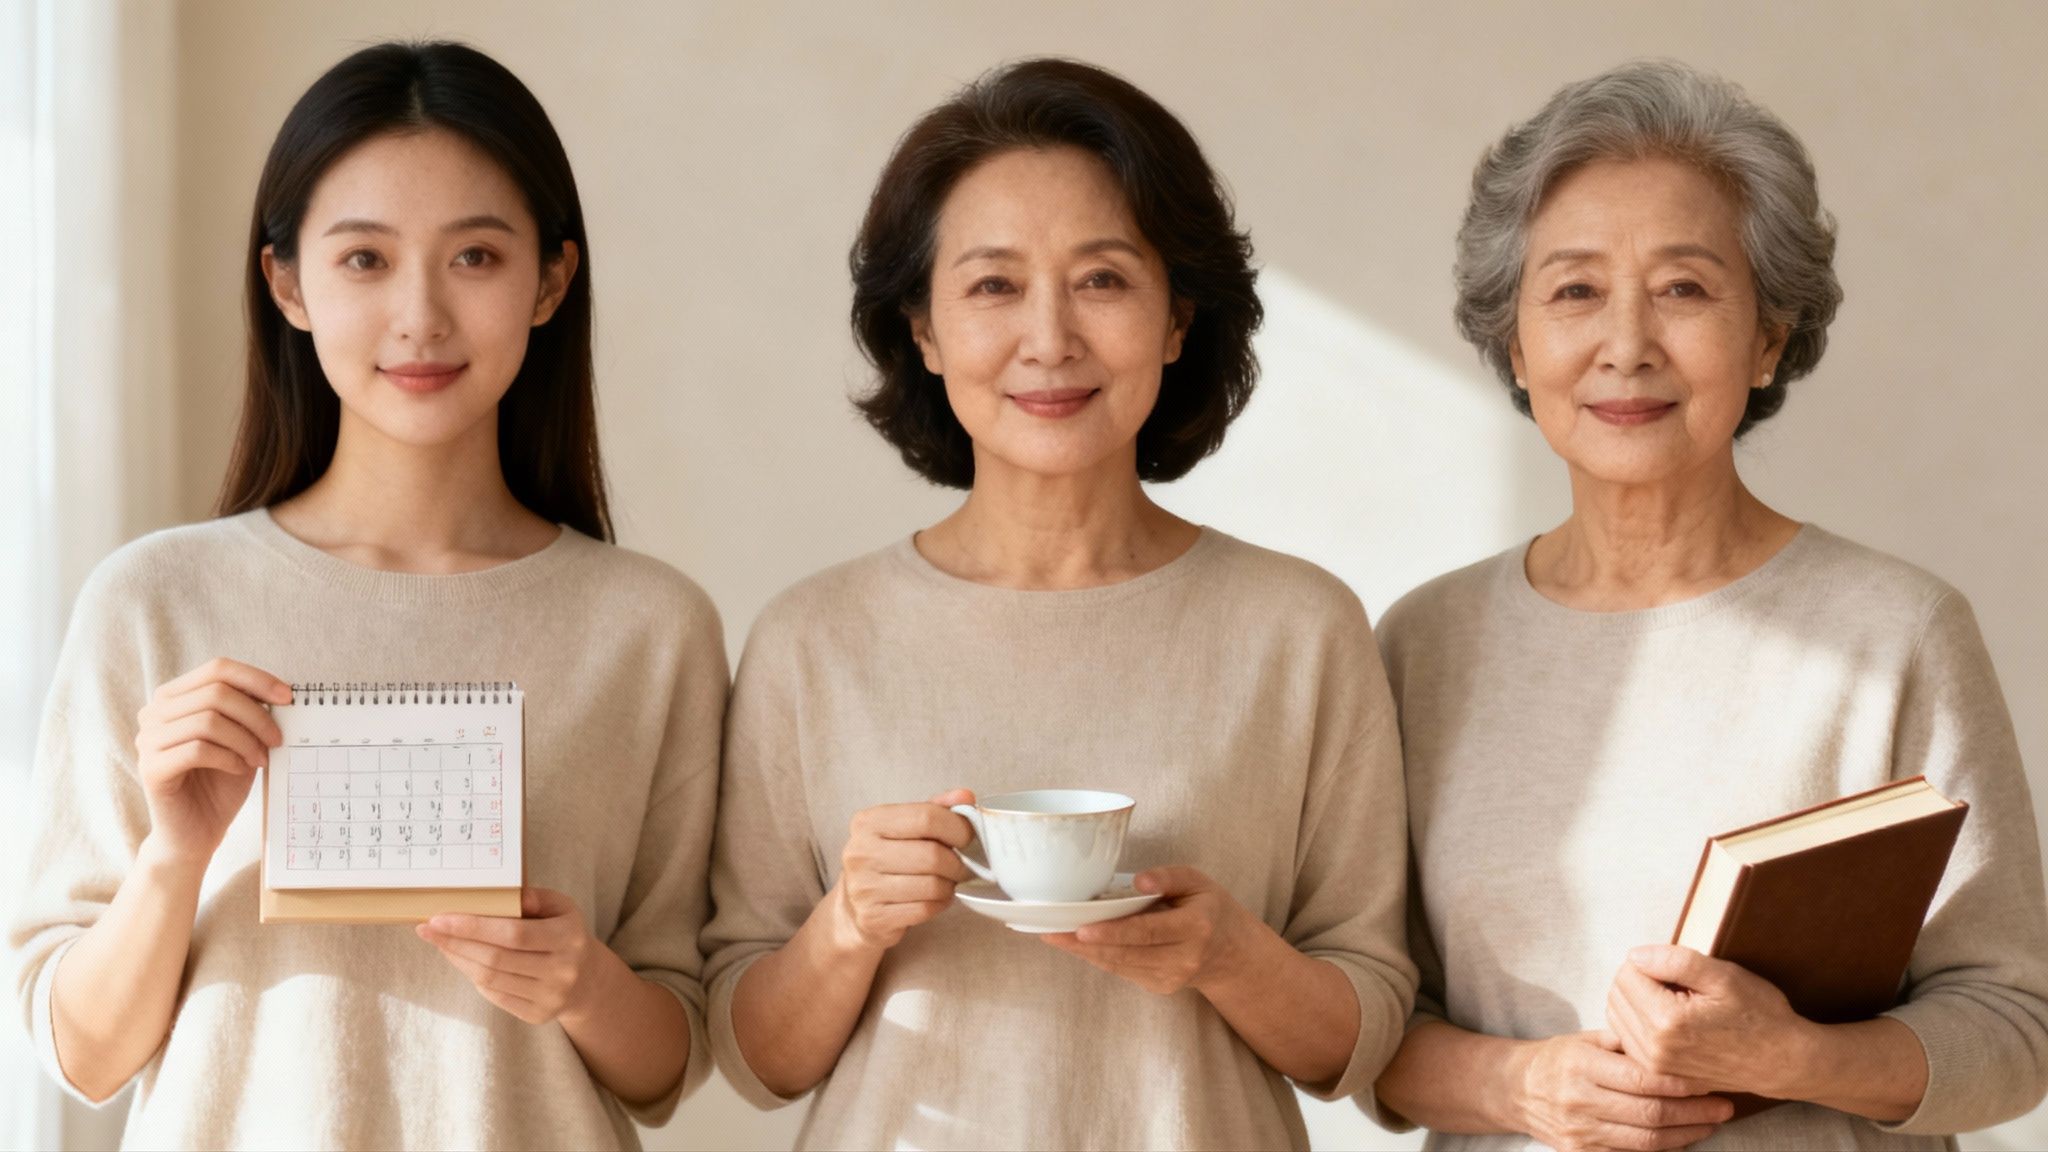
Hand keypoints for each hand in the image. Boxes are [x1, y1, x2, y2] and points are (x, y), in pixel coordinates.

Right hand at [134, 658, 289, 866]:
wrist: (197, 833)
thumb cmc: (221, 783)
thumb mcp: (243, 739)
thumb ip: (251, 713)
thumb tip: (283, 692)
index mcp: (175, 697)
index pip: (218, 669)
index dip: (257, 679)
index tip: (289, 697)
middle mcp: (154, 712)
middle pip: (216, 693)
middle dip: (257, 716)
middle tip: (278, 740)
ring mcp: (147, 740)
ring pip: (208, 720)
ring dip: (245, 740)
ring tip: (260, 759)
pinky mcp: (151, 768)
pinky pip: (198, 750)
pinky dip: (229, 758)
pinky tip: (239, 769)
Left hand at [418, 887, 602, 1024]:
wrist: (587, 980)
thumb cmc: (564, 933)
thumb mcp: (560, 907)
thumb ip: (532, 897)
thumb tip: (496, 895)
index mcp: (568, 937)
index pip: (513, 934)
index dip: (473, 927)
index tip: (439, 918)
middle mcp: (562, 970)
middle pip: (495, 958)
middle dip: (455, 942)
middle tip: (427, 929)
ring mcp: (550, 997)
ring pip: (489, 979)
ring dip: (458, 959)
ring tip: (440, 942)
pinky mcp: (537, 1015)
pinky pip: (494, 995)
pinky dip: (472, 976)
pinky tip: (462, 960)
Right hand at [829, 789, 974, 952]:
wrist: (854, 907)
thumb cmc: (886, 861)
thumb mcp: (904, 828)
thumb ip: (935, 809)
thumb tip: (966, 796)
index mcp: (868, 822)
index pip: (926, 817)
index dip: (957, 828)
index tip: (967, 837)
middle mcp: (861, 852)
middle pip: (932, 855)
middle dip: (957, 863)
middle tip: (962, 866)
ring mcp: (864, 887)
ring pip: (932, 885)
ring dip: (949, 885)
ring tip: (946, 881)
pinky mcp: (873, 916)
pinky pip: (925, 909)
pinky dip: (940, 904)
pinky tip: (936, 898)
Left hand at [1040, 866, 1255, 995]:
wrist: (1231, 953)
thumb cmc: (1210, 908)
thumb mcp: (1198, 881)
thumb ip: (1169, 876)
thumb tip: (1138, 881)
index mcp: (1196, 927)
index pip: (1147, 931)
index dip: (1112, 932)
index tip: (1082, 929)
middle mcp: (1184, 958)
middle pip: (1126, 953)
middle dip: (1084, 944)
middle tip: (1050, 931)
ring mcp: (1171, 978)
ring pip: (1119, 965)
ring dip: (1083, 953)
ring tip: (1053, 936)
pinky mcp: (1159, 987)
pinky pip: (1122, 970)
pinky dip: (1097, 957)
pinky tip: (1075, 944)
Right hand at [1510, 1030, 1731, 1151]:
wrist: (1515, 1090)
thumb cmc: (1559, 1059)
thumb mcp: (1585, 1039)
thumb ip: (1625, 1041)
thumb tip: (1671, 1037)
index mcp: (1581, 1066)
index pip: (1640, 1078)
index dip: (1679, 1082)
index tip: (1708, 1080)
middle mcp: (1579, 1101)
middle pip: (1648, 1113)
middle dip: (1693, 1112)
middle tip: (1724, 1106)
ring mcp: (1580, 1133)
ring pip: (1645, 1142)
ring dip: (1685, 1135)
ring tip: (1711, 1124)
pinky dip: (1663, 1150)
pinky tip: (1683, 1139)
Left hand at [1606, 944, 1812, 1095]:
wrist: (1783, 1062)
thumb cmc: (1760, 1016)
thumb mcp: (1724, 976)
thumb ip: (1675, 961)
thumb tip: (1636, 956)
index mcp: (1667, 1021)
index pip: (1627, 973)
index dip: (1650, 961)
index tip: (1678, 969)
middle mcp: (1654, 1049)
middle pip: (1617, 994)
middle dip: (1640, 979)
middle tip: (1678, 982)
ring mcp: (1654, 1066)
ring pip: (1617, 1015)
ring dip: (1637, 1000)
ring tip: (1675, 1000)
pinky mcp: (1658, 1074)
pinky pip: (1627, 1037)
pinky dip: (1639, 1021)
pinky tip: (1668, 1018)